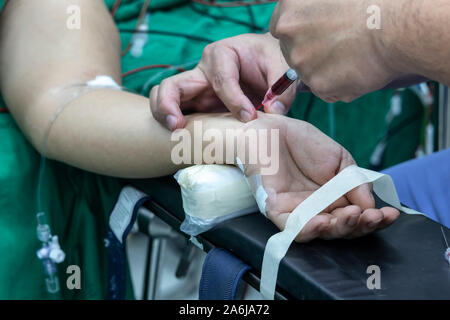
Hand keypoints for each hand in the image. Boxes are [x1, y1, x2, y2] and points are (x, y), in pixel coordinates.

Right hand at [150, 33, 297, 130]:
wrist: (268, 63)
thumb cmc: (272, 61)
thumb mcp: (283, 68)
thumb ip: (281, 90)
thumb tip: (272, 112)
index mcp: (222, 54)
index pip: (221, 79)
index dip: (234, 101)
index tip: (250, 117)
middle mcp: (202, 70)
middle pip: (174, 85)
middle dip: (170, 104)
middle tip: (178, 126)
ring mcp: (196, 89)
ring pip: (166, 97)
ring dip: (164, 115)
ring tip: (175, 133)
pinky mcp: (198, 105)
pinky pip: (176, 111)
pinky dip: (172, 123)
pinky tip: (182, 139)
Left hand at [239, 113, 398, 241]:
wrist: (270, 129)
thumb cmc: (302, 142)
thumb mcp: (339, 159)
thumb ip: (354, 182)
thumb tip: (371, 205)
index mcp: (335, 198)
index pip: (358, 216)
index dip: (375, 219)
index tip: (390, 214)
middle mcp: (318, 208)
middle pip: (343, 228)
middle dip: (361, 226)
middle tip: (373, 216)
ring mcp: (298, 211)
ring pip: (321, 232)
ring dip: (339, 228)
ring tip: (353, 216)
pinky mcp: (277, 210)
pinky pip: (293, 228)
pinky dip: (309, 229)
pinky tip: (323, 222)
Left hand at [270, 0, 399, 102]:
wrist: (397, 27)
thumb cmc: (371, 3)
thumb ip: (308, 5)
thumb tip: (301, 14)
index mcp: (288, 12)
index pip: (281, 29)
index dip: (300, 32)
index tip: (318, 31)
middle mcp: (288, 37)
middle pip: (292, 52)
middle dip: (311, 51)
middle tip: (339, 43)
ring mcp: (302, 63)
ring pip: (308, 73)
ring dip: (326, 69)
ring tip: (353, 53)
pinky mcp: (319, 85)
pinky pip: (325, 90)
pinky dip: (339, 84)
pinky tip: (357, 69)